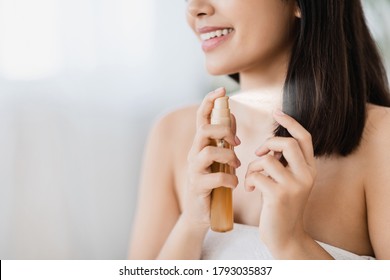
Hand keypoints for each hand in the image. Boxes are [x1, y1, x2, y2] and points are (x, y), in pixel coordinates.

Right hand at [184, 88, 240, 229]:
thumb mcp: (219, 158)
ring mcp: (194, 170)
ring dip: (228, 157)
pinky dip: (228, 179)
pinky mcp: (197, 187)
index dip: (209, 102)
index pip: (202, 118)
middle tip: (237, 143)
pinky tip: (234, 183)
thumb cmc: (213, 182)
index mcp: (201, 145)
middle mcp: (194, 154)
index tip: (221, 90)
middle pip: (203, 131)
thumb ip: (224, 138)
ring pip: (208, 153)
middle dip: (223, 131)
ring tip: (237, 166)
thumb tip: (231, 116)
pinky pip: (214, 178)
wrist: (202, 212)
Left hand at [244, 110, 316, 255]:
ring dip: (254, 167)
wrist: (284, 235)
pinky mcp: (279, 196)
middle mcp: (307, 175)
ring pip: (268, 160)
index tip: (276, 112)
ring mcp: (294, 186)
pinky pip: (257, 175)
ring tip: (252, 178)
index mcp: (310, 169)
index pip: (304, 137)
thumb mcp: (288, 181)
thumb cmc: (281, 205)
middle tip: (258, 154)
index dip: (290, 122)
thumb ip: (284, 163)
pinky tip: (249, 190)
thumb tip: (270, 144)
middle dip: (267, 144)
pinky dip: (249, 180)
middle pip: (287, 143)